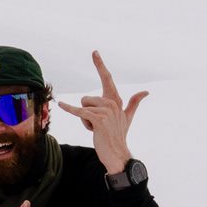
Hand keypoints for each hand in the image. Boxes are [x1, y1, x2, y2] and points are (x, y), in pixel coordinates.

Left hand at [57, 50, 147, 173]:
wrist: (118, 154)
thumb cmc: (119, 136)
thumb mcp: (128, 117)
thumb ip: (134, 103)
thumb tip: (146, 91)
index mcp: (116, 100)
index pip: (107, 78)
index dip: (100, 65)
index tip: (94, 52)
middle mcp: (112, 102)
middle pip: (86, 99)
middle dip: (86, 113)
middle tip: (97, 126)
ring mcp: (106, 111)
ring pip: (82, 108)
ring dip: (84, 121)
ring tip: (96, 130)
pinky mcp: (98, 119)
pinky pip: (79, 111)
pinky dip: (69, 109)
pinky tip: (60, 104)